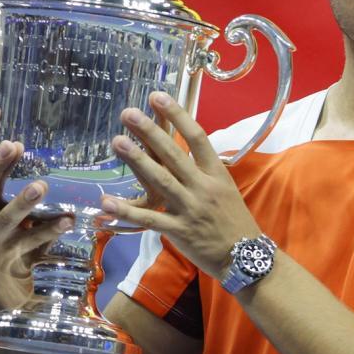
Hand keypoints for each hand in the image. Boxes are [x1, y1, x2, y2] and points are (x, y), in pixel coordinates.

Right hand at [0, 105, 72, 306]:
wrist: (10, 288)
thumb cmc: (12, 234)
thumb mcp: (6, 202)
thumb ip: (11, 174)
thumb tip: (26, 130)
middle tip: (15, 144)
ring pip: (3, 218)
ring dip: (22, 200)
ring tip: (41, 185)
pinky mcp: (8, 260)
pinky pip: (31, 242)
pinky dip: (50, 230)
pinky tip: (69, 220)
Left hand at [99, 92, 259, 279]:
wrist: (246, 256)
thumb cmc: (234, 221)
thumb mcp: (226, 189)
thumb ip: (205, 171)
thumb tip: (187, 150)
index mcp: (216, 174)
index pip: (198, 137)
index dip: (178, 115)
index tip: (159, 97)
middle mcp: (204, 187)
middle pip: (175, 154)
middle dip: (151, 132)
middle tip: (129, 113)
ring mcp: (190, 209)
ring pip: (161, 180)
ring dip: (137, 161)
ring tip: (117, 141)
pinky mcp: (179, 231)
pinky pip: (149, 219)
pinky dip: (127, 211)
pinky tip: (107, 202)